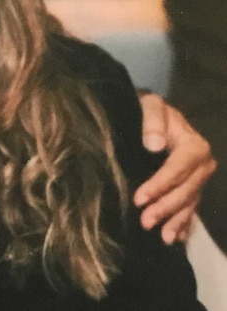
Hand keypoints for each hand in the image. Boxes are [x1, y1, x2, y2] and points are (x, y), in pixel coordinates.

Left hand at [134, 93, 215, 243]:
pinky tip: (179, 238)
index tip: (139, 199)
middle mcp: (202, 164)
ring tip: (164, 238)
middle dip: (166, 208)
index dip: (159, 185)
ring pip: (189, 202)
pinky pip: (191, 207)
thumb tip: (155, 145)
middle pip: (185, 190)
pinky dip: (185, 223)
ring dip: (177, 221)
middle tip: (145, 222)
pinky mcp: (192, 186)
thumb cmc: (150, 110)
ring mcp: (199, 177)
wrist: (154, 114)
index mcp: (194, 145)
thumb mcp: (150, 105)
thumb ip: (152, 120)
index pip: (177, 169)